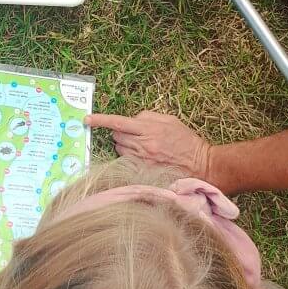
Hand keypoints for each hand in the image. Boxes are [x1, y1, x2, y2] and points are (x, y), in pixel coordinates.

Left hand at [86, 111, 211, 179]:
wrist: (200, 164)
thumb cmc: (186, 141)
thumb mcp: (170, 121)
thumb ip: (148, 117)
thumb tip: (132, 120)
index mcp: (150, 129)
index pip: (118, 123)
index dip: (101, 120)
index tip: (87, 119)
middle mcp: (143, 145)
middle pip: (116, 136)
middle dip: (121, 134)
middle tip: (136, 135)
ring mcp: (142, 160)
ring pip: (119, 149)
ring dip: (125, 146)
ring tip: (143, 147)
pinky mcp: (143, 171)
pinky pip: (126, 161)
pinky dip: (130, 157)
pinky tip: (143, 157)